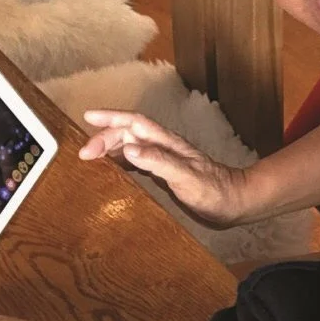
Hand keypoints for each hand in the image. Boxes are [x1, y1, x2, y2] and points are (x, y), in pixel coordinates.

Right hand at [80, 110, 252, 227]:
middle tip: (83, 153)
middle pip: (128, 133)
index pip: (134, 123)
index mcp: (167, 144)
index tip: (88, 117)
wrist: (236, 203)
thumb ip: (159, 162)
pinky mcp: (166, 174)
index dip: (111, 118)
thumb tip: (129, 148)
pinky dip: (121, 162)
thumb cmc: (215, 192)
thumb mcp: (186, 177)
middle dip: (104, 137)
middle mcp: (164, 147)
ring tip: (91, 156)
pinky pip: (137, 162)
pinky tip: (113, 170)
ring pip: (131, 145)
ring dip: (110, 147)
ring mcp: (165, 160)